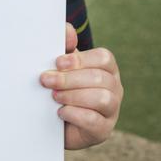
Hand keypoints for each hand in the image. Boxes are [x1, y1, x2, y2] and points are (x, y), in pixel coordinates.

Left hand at [40, 23, 122, 149]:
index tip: (57, 63)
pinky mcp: (103, 130)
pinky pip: (94, 121)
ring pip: (102, 98)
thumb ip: (64, 46)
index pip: (104, 58)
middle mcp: (114, 88)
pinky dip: (75, 114)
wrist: (53, 121)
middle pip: (100, 78)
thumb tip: (67, 30)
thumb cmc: (61, 87)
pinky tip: (60, 111)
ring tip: (54, 96)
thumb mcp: (61, 66)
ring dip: (73, 96)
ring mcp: (112, 110)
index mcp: (106, 68)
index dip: (80, 60)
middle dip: (69, 79)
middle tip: (46, 80)